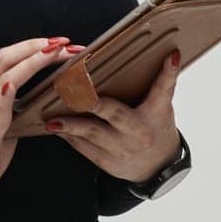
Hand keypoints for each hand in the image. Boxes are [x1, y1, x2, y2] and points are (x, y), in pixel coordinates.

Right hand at [0, 37, 81, 204]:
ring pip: (3, 76)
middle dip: (35, 47)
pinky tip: (15, 83)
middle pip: (5, 58)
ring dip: (29, 62)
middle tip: (63, 42)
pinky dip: (5, 91)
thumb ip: (15, 105)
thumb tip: (41, 95)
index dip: (32, 46)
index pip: (8, 58)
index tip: (59, 42)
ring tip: (51, 53)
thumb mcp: (4, 122)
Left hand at [46, 48, 182, 182]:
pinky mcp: (107, 161)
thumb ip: (159, 85)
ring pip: (92, 133)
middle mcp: (138, 132)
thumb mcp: (161, 107)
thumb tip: (168, 54)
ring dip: (70, 124)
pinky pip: (83, 147)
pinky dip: (68, 135)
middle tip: (75, 92)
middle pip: (115, 113)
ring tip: (52, 118)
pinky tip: (55, 126)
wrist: (158, 167)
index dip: (167, 73)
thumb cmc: (155, 129)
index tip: (169, 57)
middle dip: (94, 103)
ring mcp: (122, 148)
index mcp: (155, 114)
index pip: (162, 90)